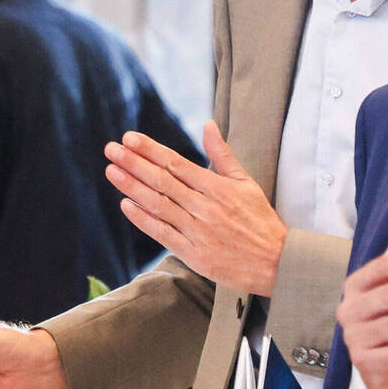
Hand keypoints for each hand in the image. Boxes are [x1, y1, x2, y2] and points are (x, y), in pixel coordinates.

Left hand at [104, 122, 287, 294]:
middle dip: (134, 163)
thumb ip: (223, 155)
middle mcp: (205, 208)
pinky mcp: (194, 254)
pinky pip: (163, 233)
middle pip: (163, 181)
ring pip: (159, 205)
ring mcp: (198, 232)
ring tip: (112, 170)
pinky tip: (126, 204)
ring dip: (132, 187)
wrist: (276, 263)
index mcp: (218, 188)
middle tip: (111, 148)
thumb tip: (208, 125)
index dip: (151, 150)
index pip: (177, 164)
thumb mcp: (246, 183)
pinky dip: (143, 219)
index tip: (130, 138)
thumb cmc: (260, 220)